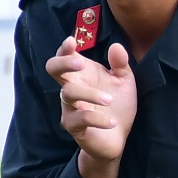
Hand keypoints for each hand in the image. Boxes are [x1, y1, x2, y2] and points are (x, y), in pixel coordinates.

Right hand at [50, 39, 137, 177]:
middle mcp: (71, 88)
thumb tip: (116, 46)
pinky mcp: (75, 127)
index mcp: (81, 74)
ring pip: (68, 93)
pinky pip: (80, 119)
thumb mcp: (124, 82)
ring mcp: (70, 107)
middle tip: (81, 64)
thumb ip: (120, 64)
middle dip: (63, 63)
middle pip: (53, 69)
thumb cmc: (118, 104)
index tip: (72, 41)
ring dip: (89, 94)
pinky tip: (112, 122)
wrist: (118, 136)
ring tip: (109, 99)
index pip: (64, 57)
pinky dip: (97, 119)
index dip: (64, 48)